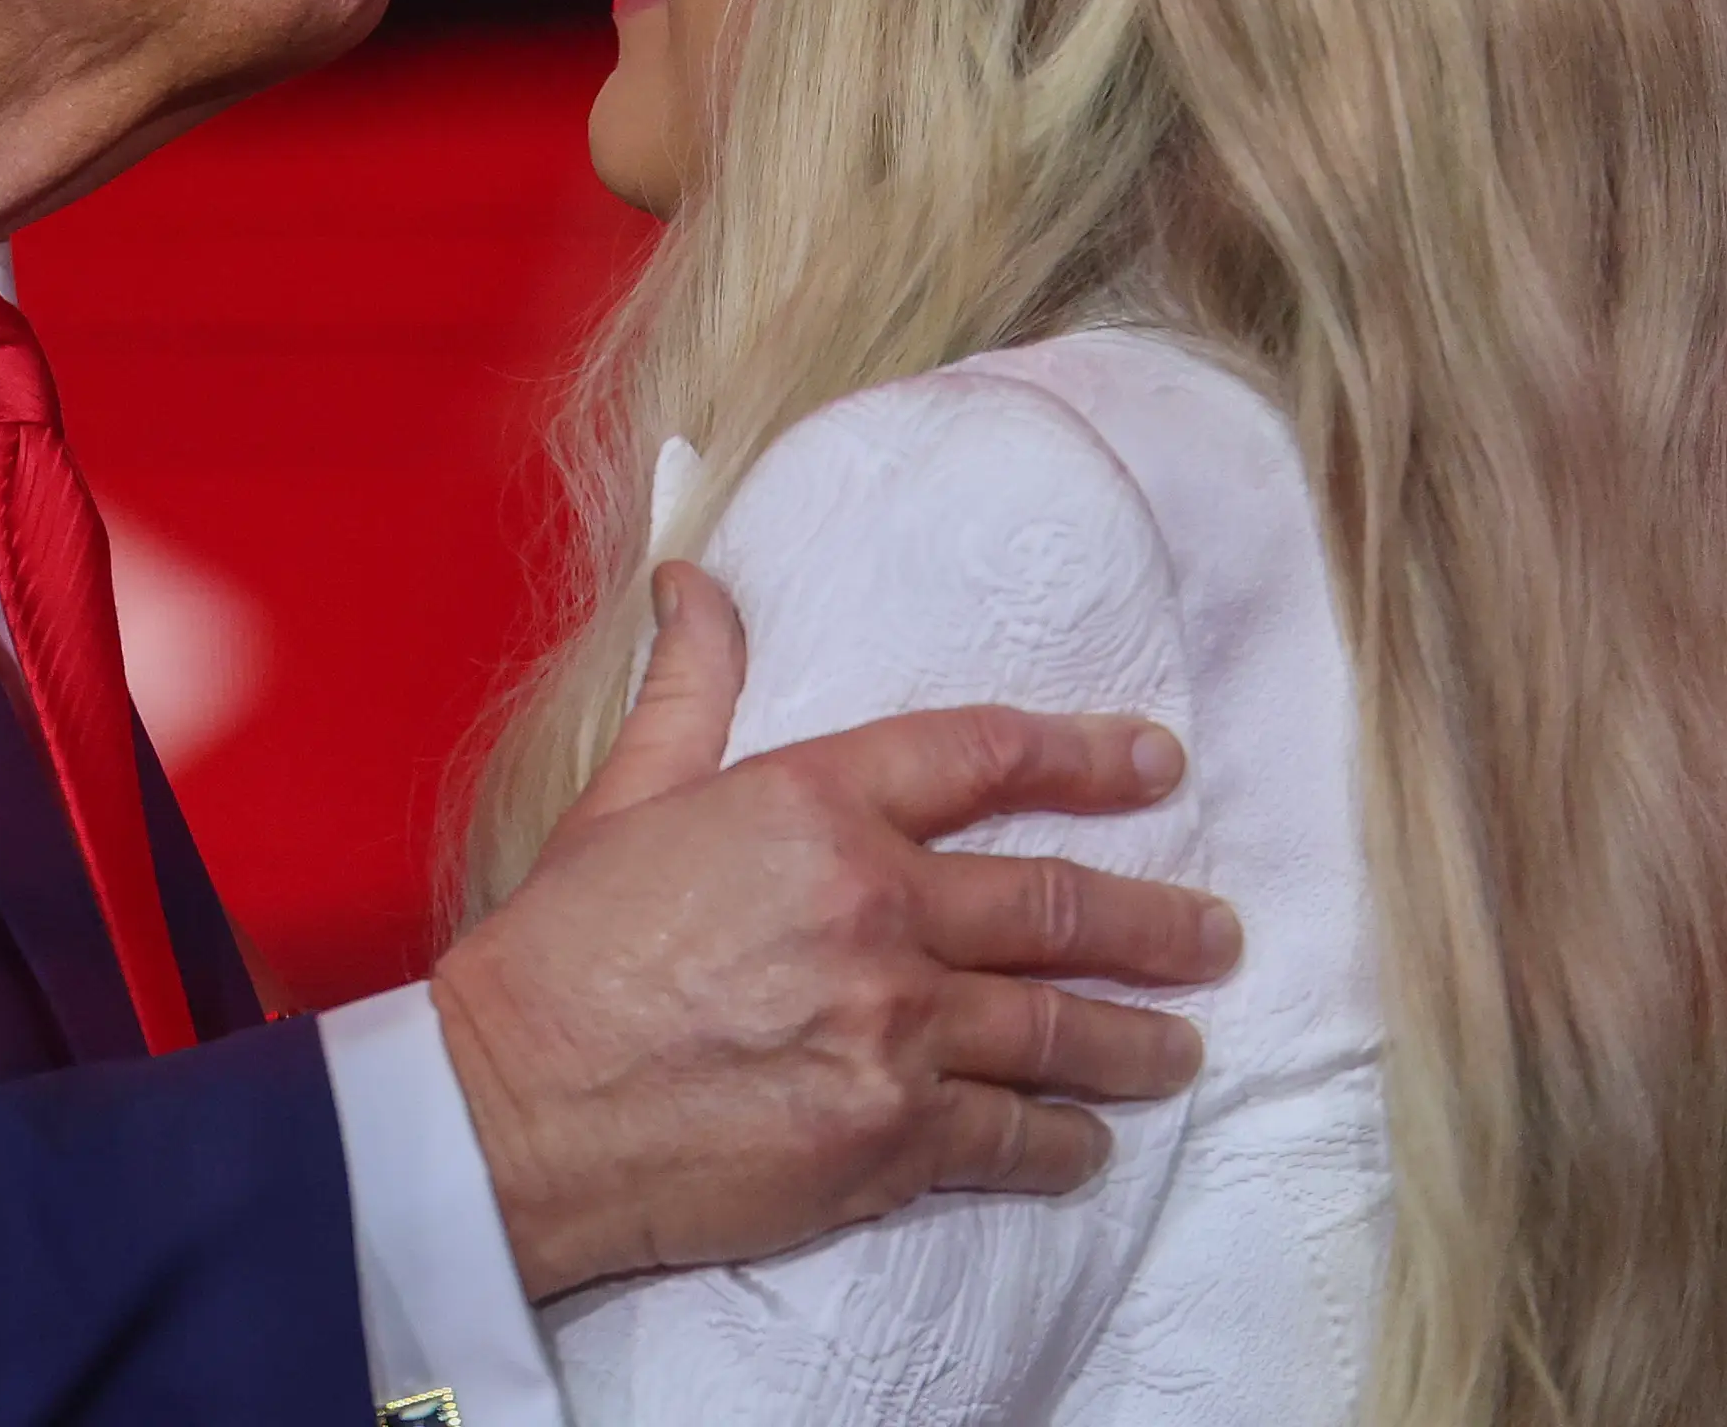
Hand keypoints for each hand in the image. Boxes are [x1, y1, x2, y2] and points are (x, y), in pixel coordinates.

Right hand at [431, 562, 1240, 1299]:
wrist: (512, 1111)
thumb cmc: (557, 954)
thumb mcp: (623, 797)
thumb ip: (690, 690)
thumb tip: (695, 584)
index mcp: (814, 807)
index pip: (985, 757)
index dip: (1084, 755)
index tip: (1156, 762)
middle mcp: (876, 908)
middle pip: (1057, 906)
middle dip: (1157, 922)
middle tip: (1214, 935)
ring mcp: (892, 1028)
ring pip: (1057, 1029)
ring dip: (1135, 1040)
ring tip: (1182, 1048)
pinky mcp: (888, 1136)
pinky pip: (1012, 1138)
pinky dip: (1063, 1143)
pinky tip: (1088, 1143)